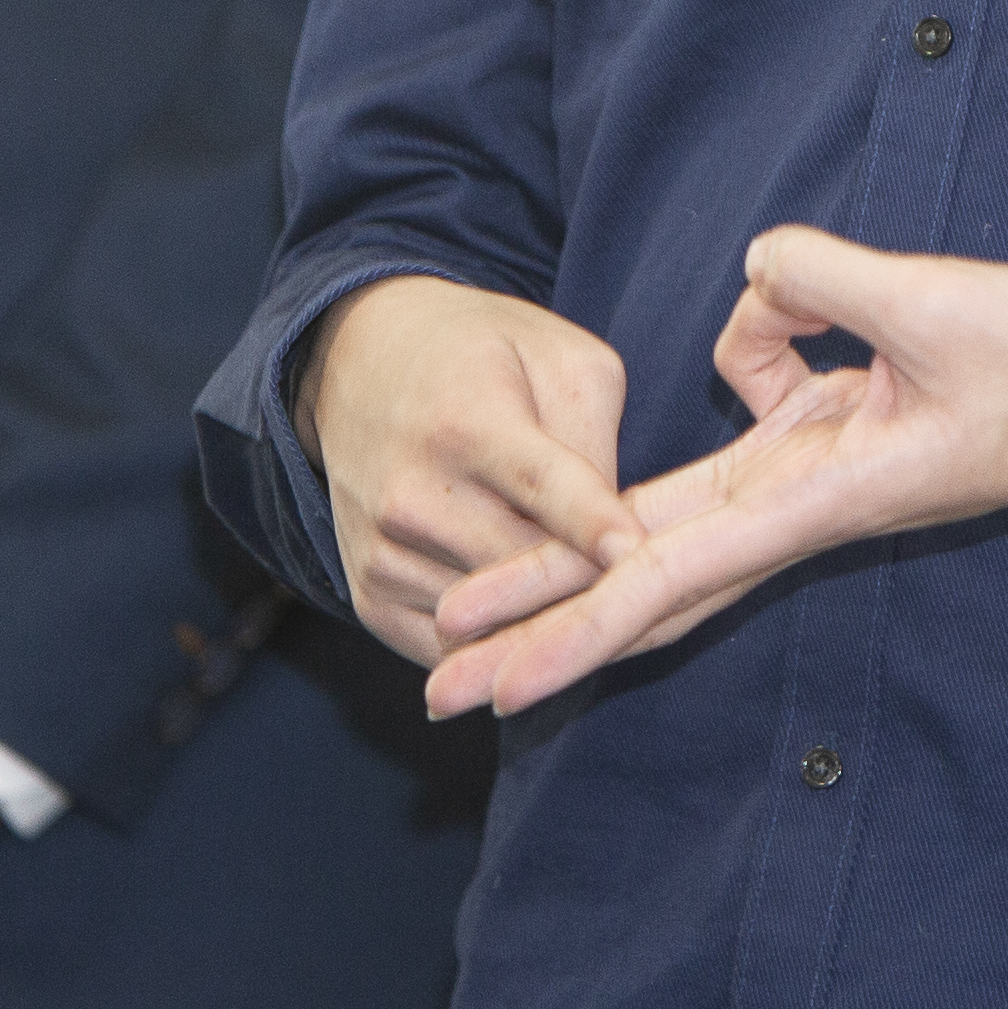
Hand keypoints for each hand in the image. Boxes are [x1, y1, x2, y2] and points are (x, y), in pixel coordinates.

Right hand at [297, 272, 642, 662]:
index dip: (591, 524)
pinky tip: (529, 609)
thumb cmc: (483, 357)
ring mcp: (383, 553)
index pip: (539, 482)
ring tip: (583, 586)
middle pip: (522, 568)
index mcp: (465, 419)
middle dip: (586, 580)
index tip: (637, 556)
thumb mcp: (555, 356)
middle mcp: (411, 493)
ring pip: (494, 621)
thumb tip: (612, 531)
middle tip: (644, 580)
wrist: (363, 367)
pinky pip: (455, 652)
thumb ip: (592, 435)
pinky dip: (499, 640)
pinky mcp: (369, 598)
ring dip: (545, 617)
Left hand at [419, 227, 1007, 719]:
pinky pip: (752, 384)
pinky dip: (764, 331)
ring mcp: (812, 474)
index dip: (572, 622)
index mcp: (824, 498)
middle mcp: (803, 503)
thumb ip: (823, 279)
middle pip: (645, 572)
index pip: (670, 570)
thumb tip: (753, 273)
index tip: (491, 679)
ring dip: (597, 533)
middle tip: (439, 684)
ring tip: (496, 579)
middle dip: (543, 625)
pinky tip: (824, 300)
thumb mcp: (936, 302)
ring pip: (678, 508)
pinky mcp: (828, 434)